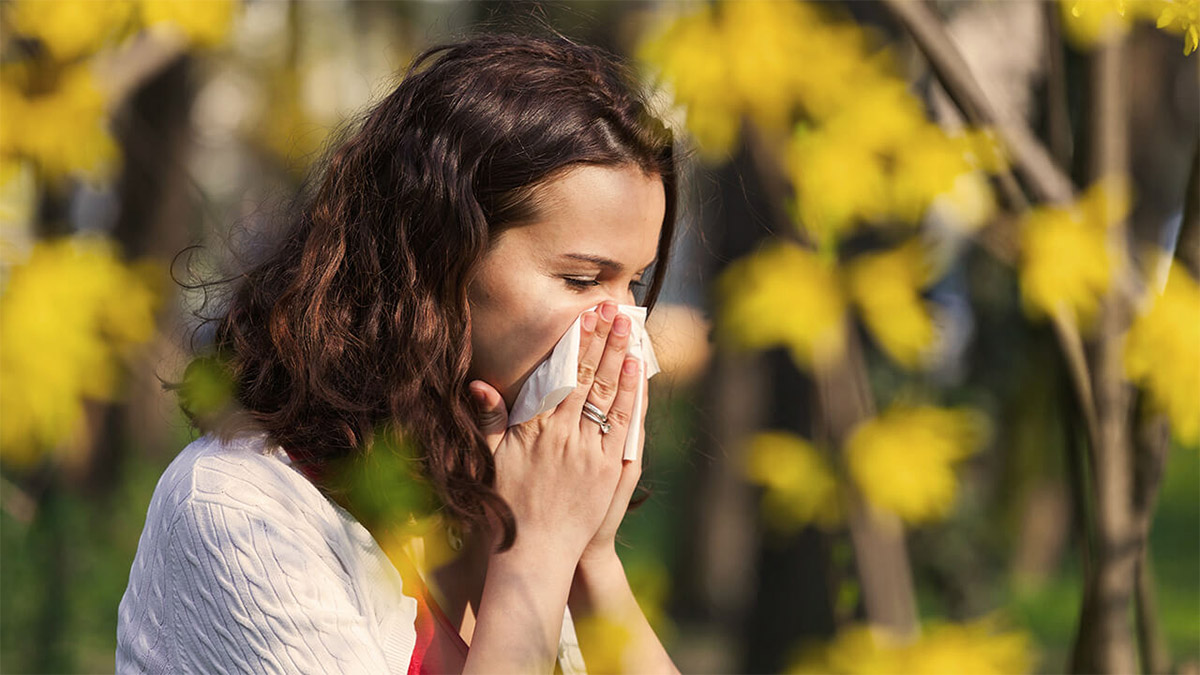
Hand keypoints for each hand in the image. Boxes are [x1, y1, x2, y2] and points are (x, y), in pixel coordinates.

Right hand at [468, 301, 643, 561]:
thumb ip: (488, 420)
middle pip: (588, 377)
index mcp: (535, 429)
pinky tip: (636, 372)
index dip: (575, 343)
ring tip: (629, 330)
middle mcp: (564, 436)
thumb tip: (480, 385)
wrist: (536, 553)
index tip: (585, 316)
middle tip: (614, 310)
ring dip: (620, 359)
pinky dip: (631, 395)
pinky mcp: (609, 470)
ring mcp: (590, 452)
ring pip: (609, 395)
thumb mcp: (490, 460)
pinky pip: (624, 425)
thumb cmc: (508, 506)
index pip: (560, 375)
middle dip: (602, 340)